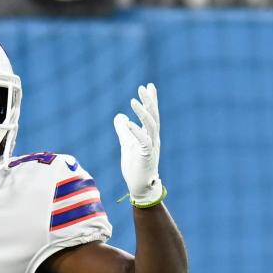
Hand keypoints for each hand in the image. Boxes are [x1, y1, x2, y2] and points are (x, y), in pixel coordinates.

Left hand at [113, 83, 165, 207]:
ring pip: (150, 125)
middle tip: (143, 87)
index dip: (150, 100)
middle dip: (149, 101)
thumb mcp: (127, 144)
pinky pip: (143, 141)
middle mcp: (153, 138)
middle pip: (153, 116)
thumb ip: (123, 130)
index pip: (151, 114)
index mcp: (149, 135)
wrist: (141, 186)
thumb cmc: (135, 166)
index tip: (149, 86)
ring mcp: (151, 147)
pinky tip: (128, 123)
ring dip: (142, 112)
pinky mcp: (147, 155)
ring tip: (133, 101)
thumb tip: (119, 115)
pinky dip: (136, 131)